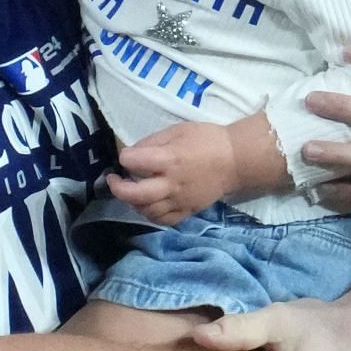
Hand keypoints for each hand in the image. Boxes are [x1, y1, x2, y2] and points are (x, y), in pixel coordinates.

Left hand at [106, 122, 234, 224]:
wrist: (235, 160)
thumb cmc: (207, 140)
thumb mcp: (178, 130)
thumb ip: (152, 141)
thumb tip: (132, 153)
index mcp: (169, 159)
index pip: (134, 161)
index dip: (125, 157)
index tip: (127, 155)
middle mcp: (171, 184)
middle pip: (135, 195)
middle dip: (118, 188)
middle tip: (114, 180)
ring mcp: (179, 201)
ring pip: (147, 211)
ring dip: (133, 202)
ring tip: (133, 192)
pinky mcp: (188, 211)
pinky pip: (164, 220)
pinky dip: (151, 214)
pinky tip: (149, 205)